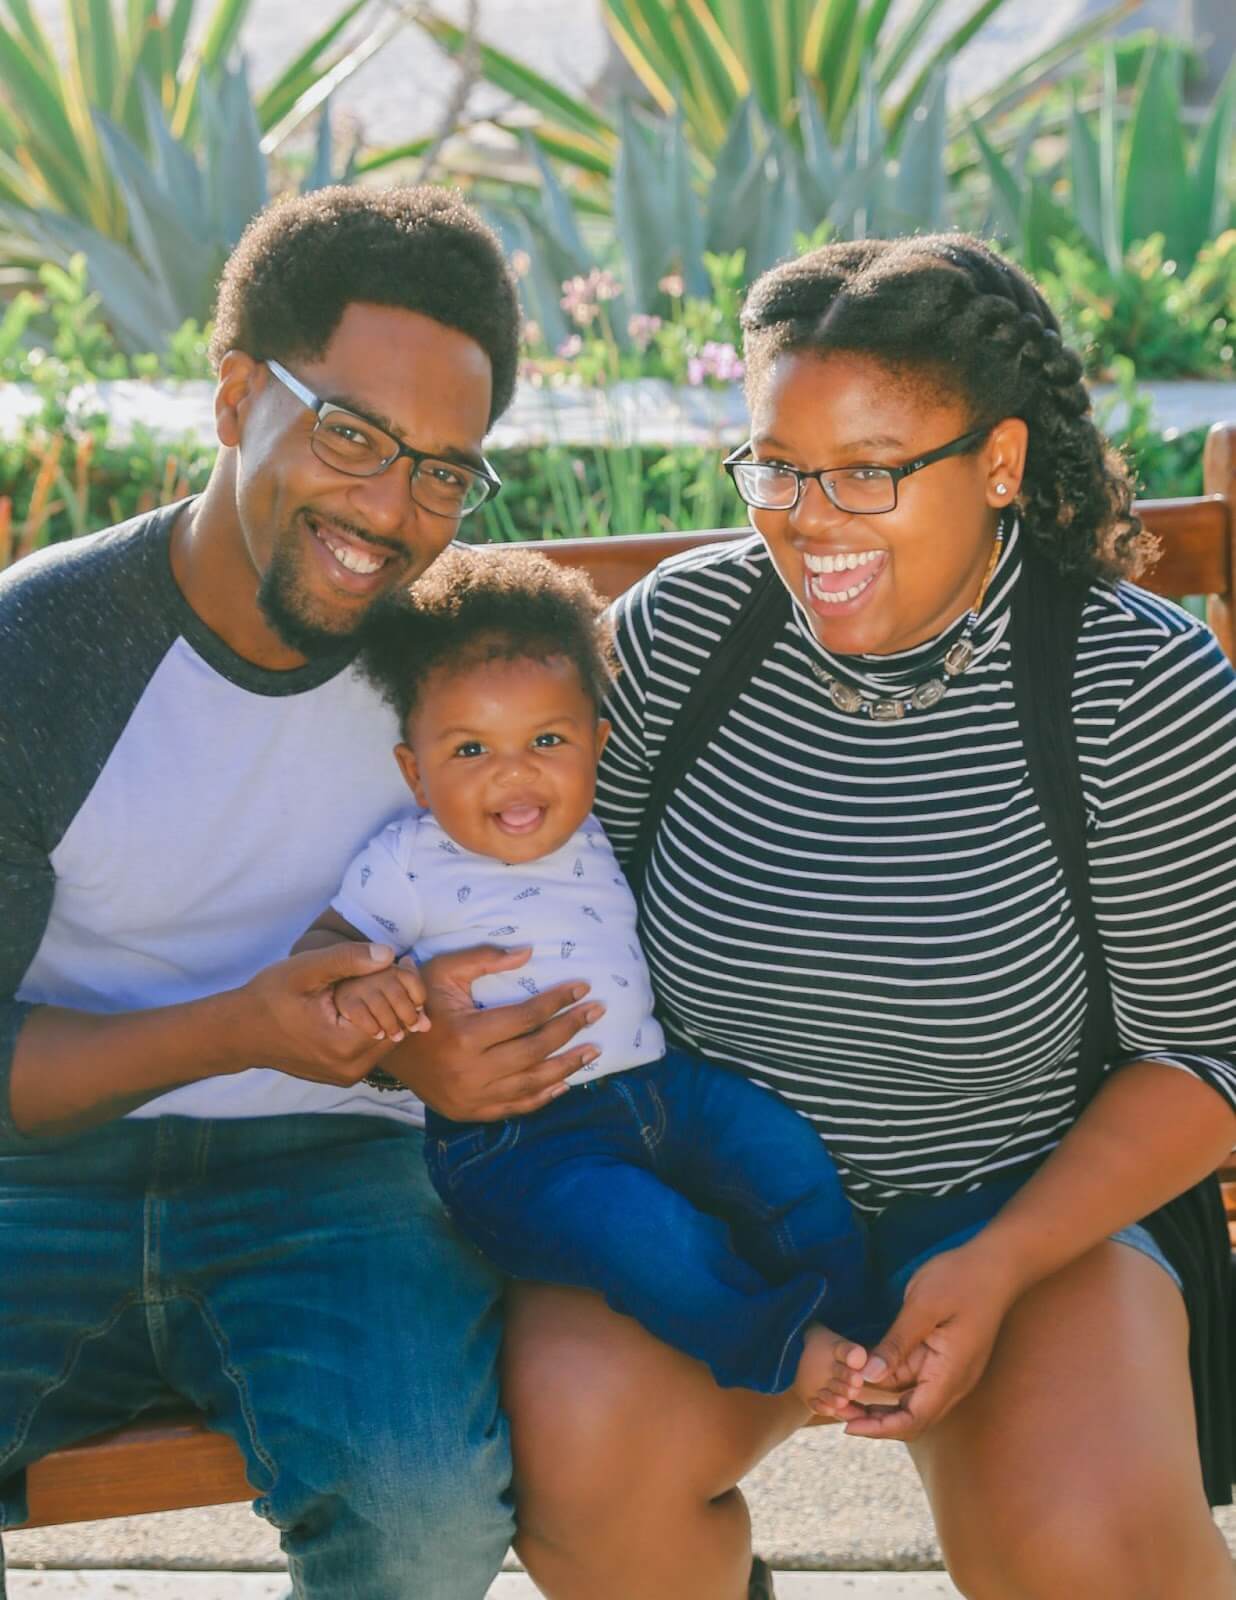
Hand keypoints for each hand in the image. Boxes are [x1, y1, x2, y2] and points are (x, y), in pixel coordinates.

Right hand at [231, 942, 409, 1086]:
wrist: (240, 1032)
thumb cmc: (269, 997)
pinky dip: (376, 1025)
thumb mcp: (305, 970)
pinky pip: (372, 1048)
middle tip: (395, 968)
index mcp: (344, 1045)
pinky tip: (366, 1002)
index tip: (402, 961)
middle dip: (400, 998)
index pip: (398, 1013)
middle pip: (397, 1028)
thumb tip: (389, 955)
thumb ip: (347, 960)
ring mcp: (347, 1076)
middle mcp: (350, 1068)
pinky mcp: (342, 1075)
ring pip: (387, 1039)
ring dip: (390, 1012)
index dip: (403, 984)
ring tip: (381, 982)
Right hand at [375, 944, 604, 1118]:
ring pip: (532, 1083)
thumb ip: (485, 958)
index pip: (526, 1018)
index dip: (558, 1001)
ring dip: (567, 1066)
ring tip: (593, 1049)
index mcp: (466, 1034)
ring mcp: (471, 1096)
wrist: (385, 1046)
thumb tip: (530, 952)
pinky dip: (543, 1096)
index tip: (583, 988)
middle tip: (597, 1012)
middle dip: (571, 1029)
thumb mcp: (444, 971)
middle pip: (535, 1050)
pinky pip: (516, 1106)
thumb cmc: (418, 1001)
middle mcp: (471, 1071)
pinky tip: (566, 1082)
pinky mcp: (470, 1111)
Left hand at [831, 1239, 1021, 1441]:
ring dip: (880, 1401)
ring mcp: (950, 1371)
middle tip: (837, 1409)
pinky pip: (914, 1379)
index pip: (914, 1421)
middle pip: (911, 1417)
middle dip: (875, 1419)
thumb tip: (868, 1377)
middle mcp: (952, 1382)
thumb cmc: (960, 1279)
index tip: (847, 1426)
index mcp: (950, 1375)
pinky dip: (890, 1381)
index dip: (880, 1428)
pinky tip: (865, 1374)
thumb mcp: (922, 1307)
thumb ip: (896, 1343)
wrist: (995, 1264)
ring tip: (844, 1394)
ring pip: (911, 1398)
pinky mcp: (944, 1358)